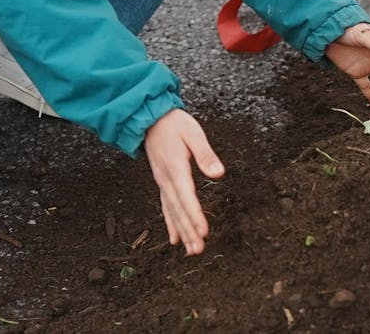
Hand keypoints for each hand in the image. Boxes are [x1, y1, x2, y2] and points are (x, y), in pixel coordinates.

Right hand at [143, 108, 224, 255]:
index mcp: (175, 167)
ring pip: (172, 212)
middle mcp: (166, 179)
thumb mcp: (193, 133)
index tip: (203, 231)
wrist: (150, 119)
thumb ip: (206, 154)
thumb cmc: (174, 124)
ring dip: (182, 232)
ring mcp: (162, 183)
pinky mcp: (162, 183)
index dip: (195, 215)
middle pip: (179, 209)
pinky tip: (176, 239)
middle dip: (189, 231)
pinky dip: (171, 224)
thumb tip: (219, 174)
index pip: (187, 196)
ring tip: (192, 251)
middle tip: (198, 250)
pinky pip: (166, 208)